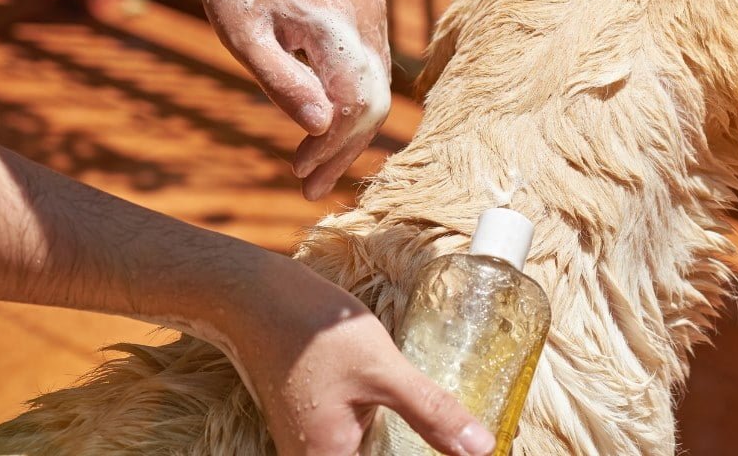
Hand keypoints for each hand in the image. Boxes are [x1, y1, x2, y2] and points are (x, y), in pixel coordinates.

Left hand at [194, 0, 390, 199]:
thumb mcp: (242, 37)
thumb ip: (282, 82)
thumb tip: (320, 129)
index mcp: (335, 22)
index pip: (355, 102)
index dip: (332, 146)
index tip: (299, 173)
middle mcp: (366, 17)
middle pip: (374, 103)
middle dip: (343, 151)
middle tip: (309, 188)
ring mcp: (373, 14)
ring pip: (376, 91)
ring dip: (347, 134)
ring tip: (313, 170)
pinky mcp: (369, 15)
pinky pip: (370, 72)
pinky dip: (349, 106)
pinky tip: (322, 129)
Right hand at [222, 256, 495, 455]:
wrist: (255, 297)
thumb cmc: (313, 331)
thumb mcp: (382, 369)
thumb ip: (431, 412)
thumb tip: (482, 449)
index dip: (427, 455)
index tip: (465, 449)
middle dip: (413, 446)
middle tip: (461, 438)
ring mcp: (309, 445)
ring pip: (367, 452)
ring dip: (400, 443)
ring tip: (443, 430)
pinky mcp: (312, 425)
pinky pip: (353, 442)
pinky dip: (385, 435)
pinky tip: (410, 414)